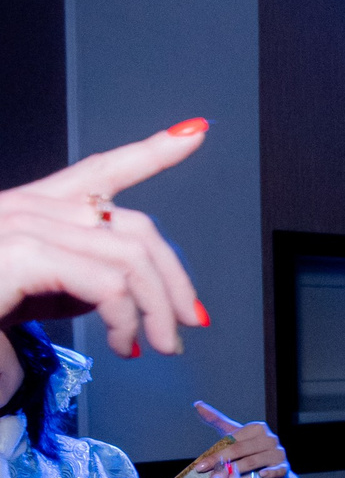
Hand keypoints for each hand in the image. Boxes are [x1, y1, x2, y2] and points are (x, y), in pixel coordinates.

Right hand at [0, 121, 212, 356]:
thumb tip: (135, 288)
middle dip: (174, 278)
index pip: (96, 171)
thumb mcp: (39, 297)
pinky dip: (126, 317)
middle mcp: (20, 206)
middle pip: (134, 226)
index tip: (194, 132)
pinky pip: (106, 281)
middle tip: (187, 324)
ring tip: (156, 345)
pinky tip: (122, 344)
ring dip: (157, 310)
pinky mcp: (17, 252)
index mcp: (27, 210)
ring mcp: (16, 223)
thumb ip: (82, 277)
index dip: (151, 151)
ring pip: (129, 256)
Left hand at [192, 401, 287, 477]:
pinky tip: (261, 474)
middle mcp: (269, 438)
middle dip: (221, 460)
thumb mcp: (235, 434)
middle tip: (205, 471)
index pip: (231, 440)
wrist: (275, 466)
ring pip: (254, 460)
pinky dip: (270, 471)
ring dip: (238, 468)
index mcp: (257, 428)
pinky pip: (277, 469)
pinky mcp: (285, 466)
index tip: (199, 465)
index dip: (214, 453)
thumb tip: (196, 404)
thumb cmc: (251, 450)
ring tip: (225, 476)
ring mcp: (278, 452)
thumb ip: (217, 420)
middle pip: (240, 449)